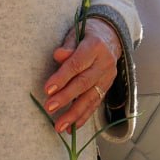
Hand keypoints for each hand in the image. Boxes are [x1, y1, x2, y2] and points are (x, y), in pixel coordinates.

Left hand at [44, 18, 120, 132]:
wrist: (111, 36)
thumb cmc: (87, 34)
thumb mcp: (77, 32)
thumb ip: (68, 45)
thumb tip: (58, 55)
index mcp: (95, 47)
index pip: (77, 64)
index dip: (62, 77)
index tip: (47, 89)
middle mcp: (104, 63)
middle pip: (84, 83)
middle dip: (66, 97)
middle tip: (49, 108)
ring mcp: (107, 77)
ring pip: (90, 98)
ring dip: (74, 114)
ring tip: (59, 126)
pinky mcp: (107, 87)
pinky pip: (95, 104)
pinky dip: (83, 117)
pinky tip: (71, 127)